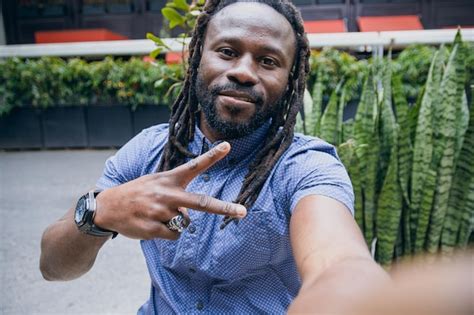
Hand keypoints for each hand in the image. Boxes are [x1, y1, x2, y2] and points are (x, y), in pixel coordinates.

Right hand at [94, 142, 245, 239]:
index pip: (194, 165)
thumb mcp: (155, 182)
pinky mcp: (152, 229)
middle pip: (201, 202)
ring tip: (155, 214)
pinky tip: (151, 224)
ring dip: (175, 222)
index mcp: (168, 179)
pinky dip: (167, 232)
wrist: (107, 207)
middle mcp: (166, 194)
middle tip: (243, 212)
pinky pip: (174, 234)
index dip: (212, 156)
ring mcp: (159, 212)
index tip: (228, 145)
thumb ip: (175, 192)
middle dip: (224, 208)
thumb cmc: (138, 193)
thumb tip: (189, 212)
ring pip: (185, 223)